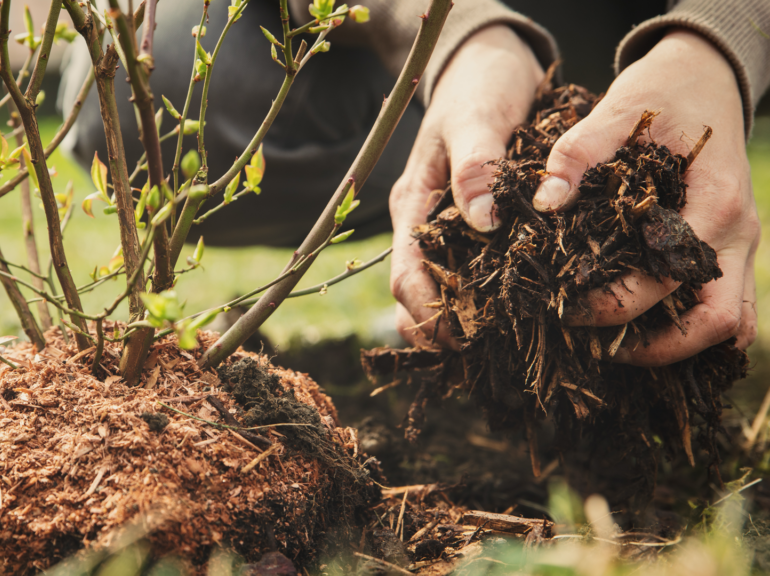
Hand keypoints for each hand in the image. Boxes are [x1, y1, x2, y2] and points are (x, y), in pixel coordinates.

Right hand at [391, 25, 543, 347]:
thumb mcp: (477, 119)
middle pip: (418, 296)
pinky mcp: (476, 226)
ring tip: (505, 345)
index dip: (426, 314)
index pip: (405, 275)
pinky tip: (521, 312)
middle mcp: (426, 224)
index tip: (462, 338)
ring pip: (445, 290)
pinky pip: (475, 272)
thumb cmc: (479, 86)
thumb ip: (476, 167)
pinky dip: (489, 298)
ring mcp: (449, 227)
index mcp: (414, 205)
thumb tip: (482, 221)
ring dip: (465, 321)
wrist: (489, 61)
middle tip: (487, 354)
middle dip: (443, 330)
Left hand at [532, 30, 758, 365]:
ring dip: (679, 345)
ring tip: (615, 348)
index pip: (669, 279)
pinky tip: (641, 330)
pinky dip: (691, 328)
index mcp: (714, 202)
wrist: (707, 76)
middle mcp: (736, 233)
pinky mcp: (729, 249)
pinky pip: (725, 307)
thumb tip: (545, 201)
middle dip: (657, 347)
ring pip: (729, 323)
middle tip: (596, 348)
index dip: (617, 305)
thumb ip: (578, 153)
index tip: (567, 309)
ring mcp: (739, 245)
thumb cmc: (663, 93)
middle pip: (717, 322)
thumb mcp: (618, 109)